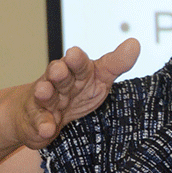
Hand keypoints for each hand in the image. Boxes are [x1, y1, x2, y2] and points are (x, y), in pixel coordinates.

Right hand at [5, 38, 140, 149]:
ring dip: (45, 93)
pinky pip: (39, 122)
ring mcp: (46, 100)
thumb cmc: (74, 93)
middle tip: (59, 70)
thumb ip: (116, 63)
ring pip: (45, 95)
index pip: (78, 63)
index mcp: (76, 71)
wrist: (38, 113)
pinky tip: (47, 129)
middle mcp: (59, 81)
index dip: (77, 59)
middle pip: (59, 74)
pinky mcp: (37, 120)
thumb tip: (134, 44)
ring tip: (44, 91)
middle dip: (59, 71)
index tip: (74, 54)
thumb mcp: (98, 78)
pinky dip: (42, 125)